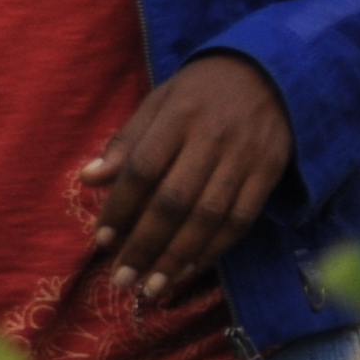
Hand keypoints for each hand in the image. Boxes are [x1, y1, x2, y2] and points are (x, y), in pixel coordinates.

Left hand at [83, 50, 294, 301]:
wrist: (271, 72)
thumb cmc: (201, 92)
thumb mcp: (158, 102)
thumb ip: (126, 142)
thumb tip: (88, 179)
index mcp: (177, 116)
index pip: (143, 168)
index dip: (120, 207)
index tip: (100, 239)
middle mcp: (212, 139)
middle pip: (175, 201)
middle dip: (146, 245)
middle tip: (122, 279)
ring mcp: (245, 158)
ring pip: (209, 217)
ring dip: (178, 257)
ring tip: (153, 287)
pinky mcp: (270, 173)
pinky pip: (240, 219)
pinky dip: (214, 249)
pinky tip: (189, 269)